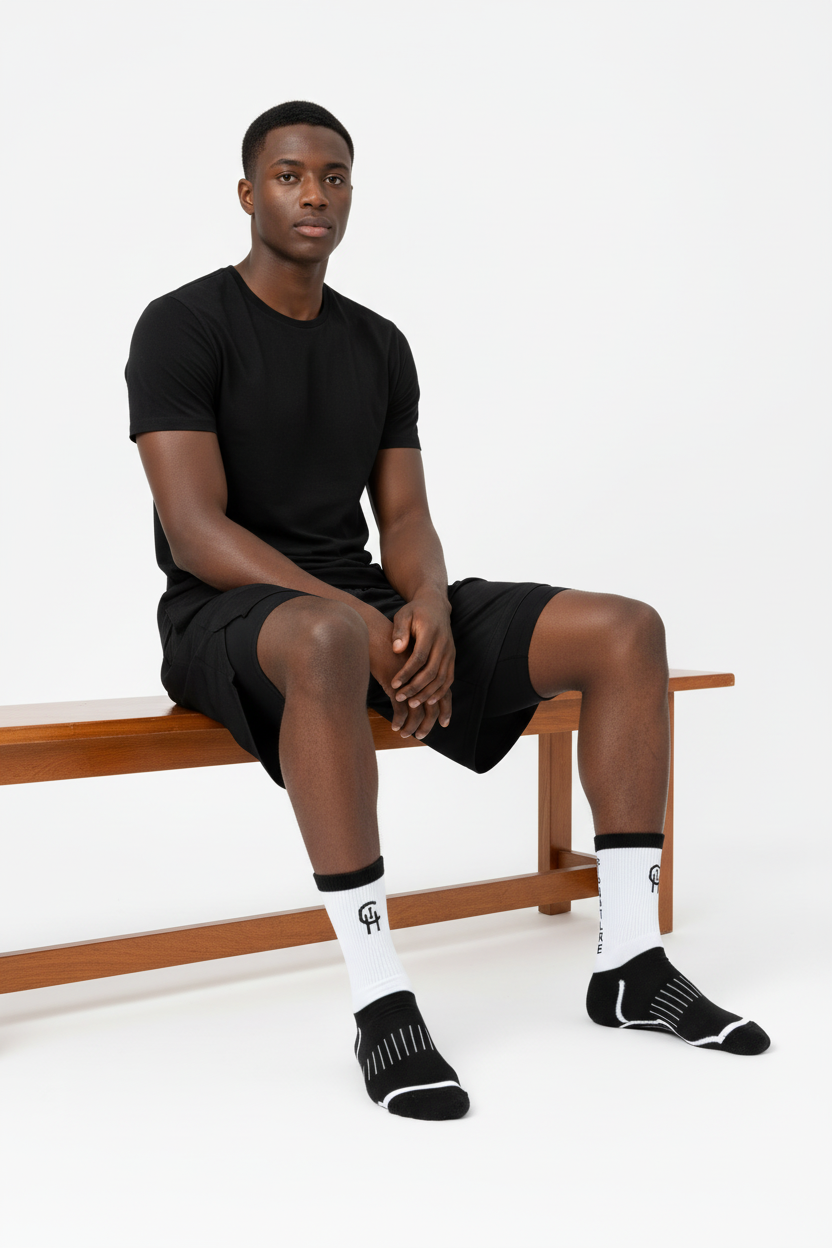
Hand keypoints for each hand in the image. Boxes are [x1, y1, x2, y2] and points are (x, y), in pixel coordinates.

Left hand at [389, 590, 454, 738]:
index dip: (407, 673)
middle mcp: (444, 643)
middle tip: (400, 698)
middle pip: (432, 671)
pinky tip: (429, 701)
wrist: (435, 605)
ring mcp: (450, 652)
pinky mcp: (452, 657)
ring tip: (412, 703)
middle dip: (416, 687)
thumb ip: (400, 631)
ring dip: (428, 693)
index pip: (419, 658)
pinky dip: (441, 691)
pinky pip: (449, 678)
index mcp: (431, 632)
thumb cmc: (415, 611)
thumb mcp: (403, 615)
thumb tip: (397, 649)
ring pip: (442, 678)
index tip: (393, 684)